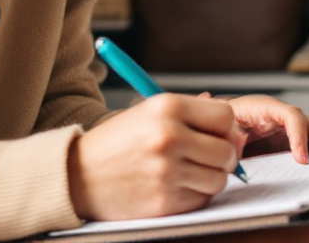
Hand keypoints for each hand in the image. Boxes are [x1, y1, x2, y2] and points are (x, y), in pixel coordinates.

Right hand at [67, 93, 242, 221]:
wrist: (77, 175)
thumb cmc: (115, 142)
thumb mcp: (147, 112)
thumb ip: (190, 113)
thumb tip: (231, 126)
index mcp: (166, 107)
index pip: (225, 116)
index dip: (225, 128)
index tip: (217, 135)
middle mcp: (169, 136)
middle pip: (227, 150)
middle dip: (224, 156)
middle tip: (210, 158)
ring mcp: (167, 171)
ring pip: (219, 179)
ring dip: (210, 178)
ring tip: (192, 172)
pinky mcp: (164, 201)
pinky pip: (201, 200)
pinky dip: (194, 195)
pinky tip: (176, 186)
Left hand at [217, 94, 308, 164]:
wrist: (221, 128)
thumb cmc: (223, 126)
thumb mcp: (223, 128)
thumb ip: (229, 133)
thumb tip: (235, 140)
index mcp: (265, 107)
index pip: (290, 115)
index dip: (298, 135)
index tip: (301, 159)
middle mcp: (282, 114)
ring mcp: (292, 126)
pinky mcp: (297, 138)